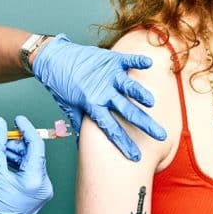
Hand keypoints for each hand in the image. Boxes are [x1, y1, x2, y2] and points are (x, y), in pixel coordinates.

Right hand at [0, 116, 52, 213]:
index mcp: (35, 180)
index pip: (36, 145)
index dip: (26, 129)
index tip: (18, 119)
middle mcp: (43, 185)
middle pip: (33, 153)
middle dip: (17, 143)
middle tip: (2, 139)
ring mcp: (42, 189)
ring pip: (31, 161)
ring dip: (16, 152)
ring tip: (0, 151)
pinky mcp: (38, 192)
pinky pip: (30, 170)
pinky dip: (18, 163)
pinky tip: (6, 160)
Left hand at [32, 34, 166, 160]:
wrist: (52, 57)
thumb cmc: (60, 83)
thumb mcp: (69, 106)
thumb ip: (79, 122)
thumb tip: (81, 144)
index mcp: (92, 105)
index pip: (110, 128)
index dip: (123, 143)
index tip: (136, 156)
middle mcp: (102, 91)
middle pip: (126, 111)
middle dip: (144, 124)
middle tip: (160, 135)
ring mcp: (107, 74)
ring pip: (128, 86)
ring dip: (140, 94)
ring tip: (151, 102)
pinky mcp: (109, 59)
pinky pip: (127, 60)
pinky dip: (138, 61)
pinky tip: (149, 63)